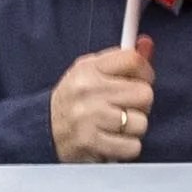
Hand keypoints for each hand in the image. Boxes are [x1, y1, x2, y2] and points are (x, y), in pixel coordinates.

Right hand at [47, 42, 155, 164]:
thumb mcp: (91, 73)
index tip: (140, 81)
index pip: (133, 60)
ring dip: (133, 129)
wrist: (44, 131)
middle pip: (144, 93)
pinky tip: (112, 141)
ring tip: (117, 126)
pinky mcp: (90, 142)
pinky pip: (132, 146)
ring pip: (140, 123)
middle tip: (126, 107)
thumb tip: (147, 44)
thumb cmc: (75, 100)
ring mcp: (88, 117)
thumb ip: (120, 61)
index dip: (145, 72)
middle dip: (141, 104)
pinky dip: (126, 147)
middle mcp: (87, 90)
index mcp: (88, 68)